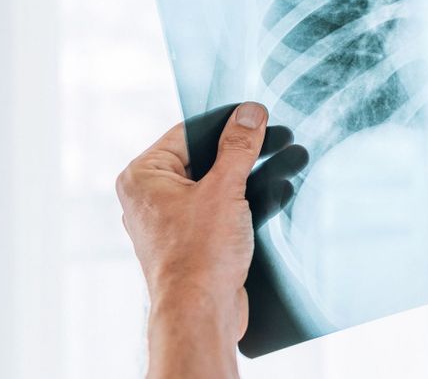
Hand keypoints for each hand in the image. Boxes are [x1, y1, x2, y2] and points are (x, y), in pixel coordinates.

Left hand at [116, 102, 307, 375]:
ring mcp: (169, 222)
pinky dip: (243, 202)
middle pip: (202, 159)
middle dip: (241, 152)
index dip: (225, 123)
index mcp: (143, 176)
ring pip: (214, 185)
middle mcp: (150, 197)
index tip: (255, 114)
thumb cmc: (199, 255)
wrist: (201, 314)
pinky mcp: (191, 242)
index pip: (187, 133)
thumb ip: (239, 147)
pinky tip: (275, 192)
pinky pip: (218, 210)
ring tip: (284, 162)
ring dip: (248, 177)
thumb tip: (250, 113)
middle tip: (274, 137)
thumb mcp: (224, 189)